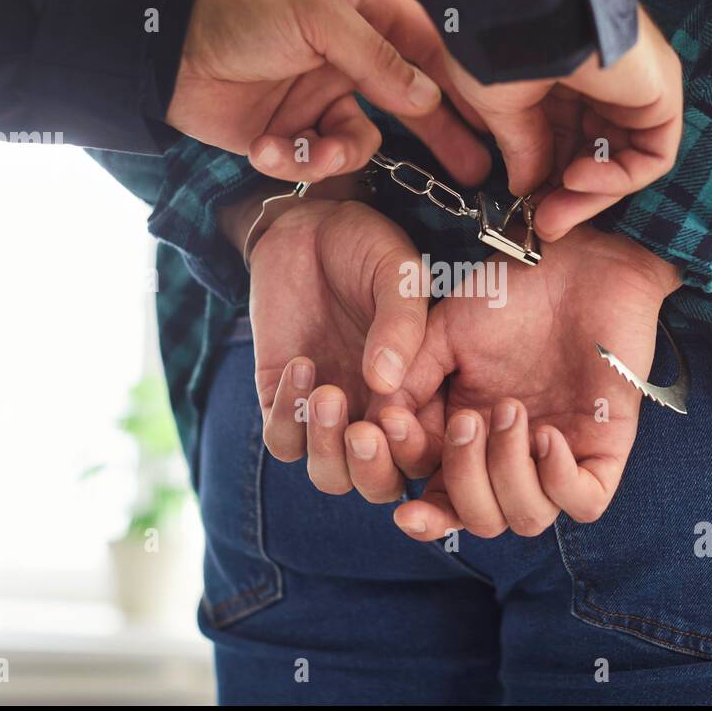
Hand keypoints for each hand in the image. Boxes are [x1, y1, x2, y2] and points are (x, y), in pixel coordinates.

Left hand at [168, 0, 489, 186]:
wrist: (165, 49)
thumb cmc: (241, 7)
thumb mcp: (317, 15)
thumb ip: (376, 58)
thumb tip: (427, 99)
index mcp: (363, 10)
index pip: (427, 48)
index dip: (459, 83)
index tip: (490, 118)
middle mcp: (349, 55)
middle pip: (411, 102)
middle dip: (439, 137)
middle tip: (474, 171)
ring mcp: (321, 96)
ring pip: (362, 142)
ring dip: (336, 154)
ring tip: (305, 147)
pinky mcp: (292, 133)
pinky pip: (318, 160)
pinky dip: (294, 161)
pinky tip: (265, 147)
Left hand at [238, 195, 442, 501]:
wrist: (307, 226)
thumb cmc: (367, 247)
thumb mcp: (398, 274)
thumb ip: (402, 324)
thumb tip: (385, 384)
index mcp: (423, 397)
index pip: (429, 456)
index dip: (417, 452)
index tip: (399, 417)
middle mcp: (377, 416)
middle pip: (379, 484)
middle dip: (372, 470)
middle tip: (363, 431)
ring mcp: (329, 415)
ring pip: (329, 476)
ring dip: (327, 450)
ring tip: (328, 394)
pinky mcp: (281, 401)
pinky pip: (282, 440)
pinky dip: (289, 415)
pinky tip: (300, 365)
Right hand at [346, 225, 681, 538]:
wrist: (577, 262)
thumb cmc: (509, 292)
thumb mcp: (442, 333)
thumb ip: (409, 382)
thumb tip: (379, 429)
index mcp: (467, 439)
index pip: (436, 503)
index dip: (413, 491)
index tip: (391, 438)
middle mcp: (510, 457)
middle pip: (478, 520)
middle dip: (463, 479)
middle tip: (465, 420)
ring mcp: (558, 456)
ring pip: (525, 519)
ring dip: (507, 474)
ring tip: (510, 411)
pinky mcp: (603, 448)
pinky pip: (583, 503)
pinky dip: (558, 479)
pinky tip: (546, 433)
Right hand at [442, 6, 682, 239]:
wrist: (527, 6)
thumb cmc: (500, 41)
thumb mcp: (500, 105)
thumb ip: (521, 148)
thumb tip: (524, 187)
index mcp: (561, 75)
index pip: (564, 142)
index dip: (544, 180)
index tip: (523, 208)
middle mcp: (601, 81)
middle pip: (596, 155)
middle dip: (567, 196)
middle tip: (542, 225)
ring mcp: (634, 87)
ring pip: (625, 161)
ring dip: (590, 195)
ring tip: (554, 210)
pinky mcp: (660, 92)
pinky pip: (652, 154)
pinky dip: (619, 179)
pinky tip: (577, 179)